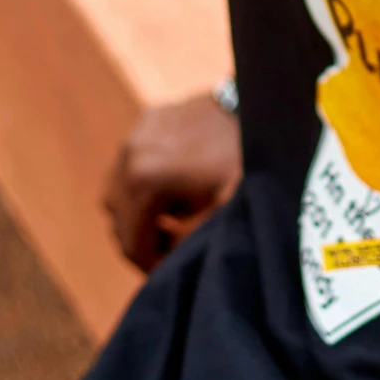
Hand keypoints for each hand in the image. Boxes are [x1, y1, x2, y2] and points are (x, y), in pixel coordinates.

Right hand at [103, 92, 243, 270]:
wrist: (260, 107)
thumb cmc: (245, 161)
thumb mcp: (222, 211)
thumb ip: (189, 242)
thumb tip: (168, 264)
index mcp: (146, 181)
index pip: (131, 241)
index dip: (148, 265)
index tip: (168, 272)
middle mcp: (130, 157)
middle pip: (119, 219)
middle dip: (143, 240)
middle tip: (173, 247)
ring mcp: (136, 135)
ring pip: (119, 192)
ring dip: (139, 212)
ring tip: (173, 217)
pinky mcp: (147, 120)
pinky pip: (131, 164)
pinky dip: (143, 183)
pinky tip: (175, 187)